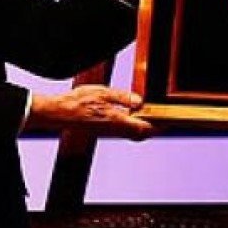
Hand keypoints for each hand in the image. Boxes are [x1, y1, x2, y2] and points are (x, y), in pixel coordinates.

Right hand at [26, 85, 154, 140]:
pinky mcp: (103, 131)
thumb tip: (140, 102)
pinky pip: (123, 131)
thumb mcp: (103, 93)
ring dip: (143, 127)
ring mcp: (109, 132)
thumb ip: (123, 98)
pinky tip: (131, 115)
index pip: (145, 128)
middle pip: (141, 134)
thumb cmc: (79, 102)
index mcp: (117, 121)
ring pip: (132, 134)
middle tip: (163, 119)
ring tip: (150, 115)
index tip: (169, 122)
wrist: (59, 114)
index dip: (159, 126)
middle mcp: (115, 130)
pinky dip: (131, 125)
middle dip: (153, 128)